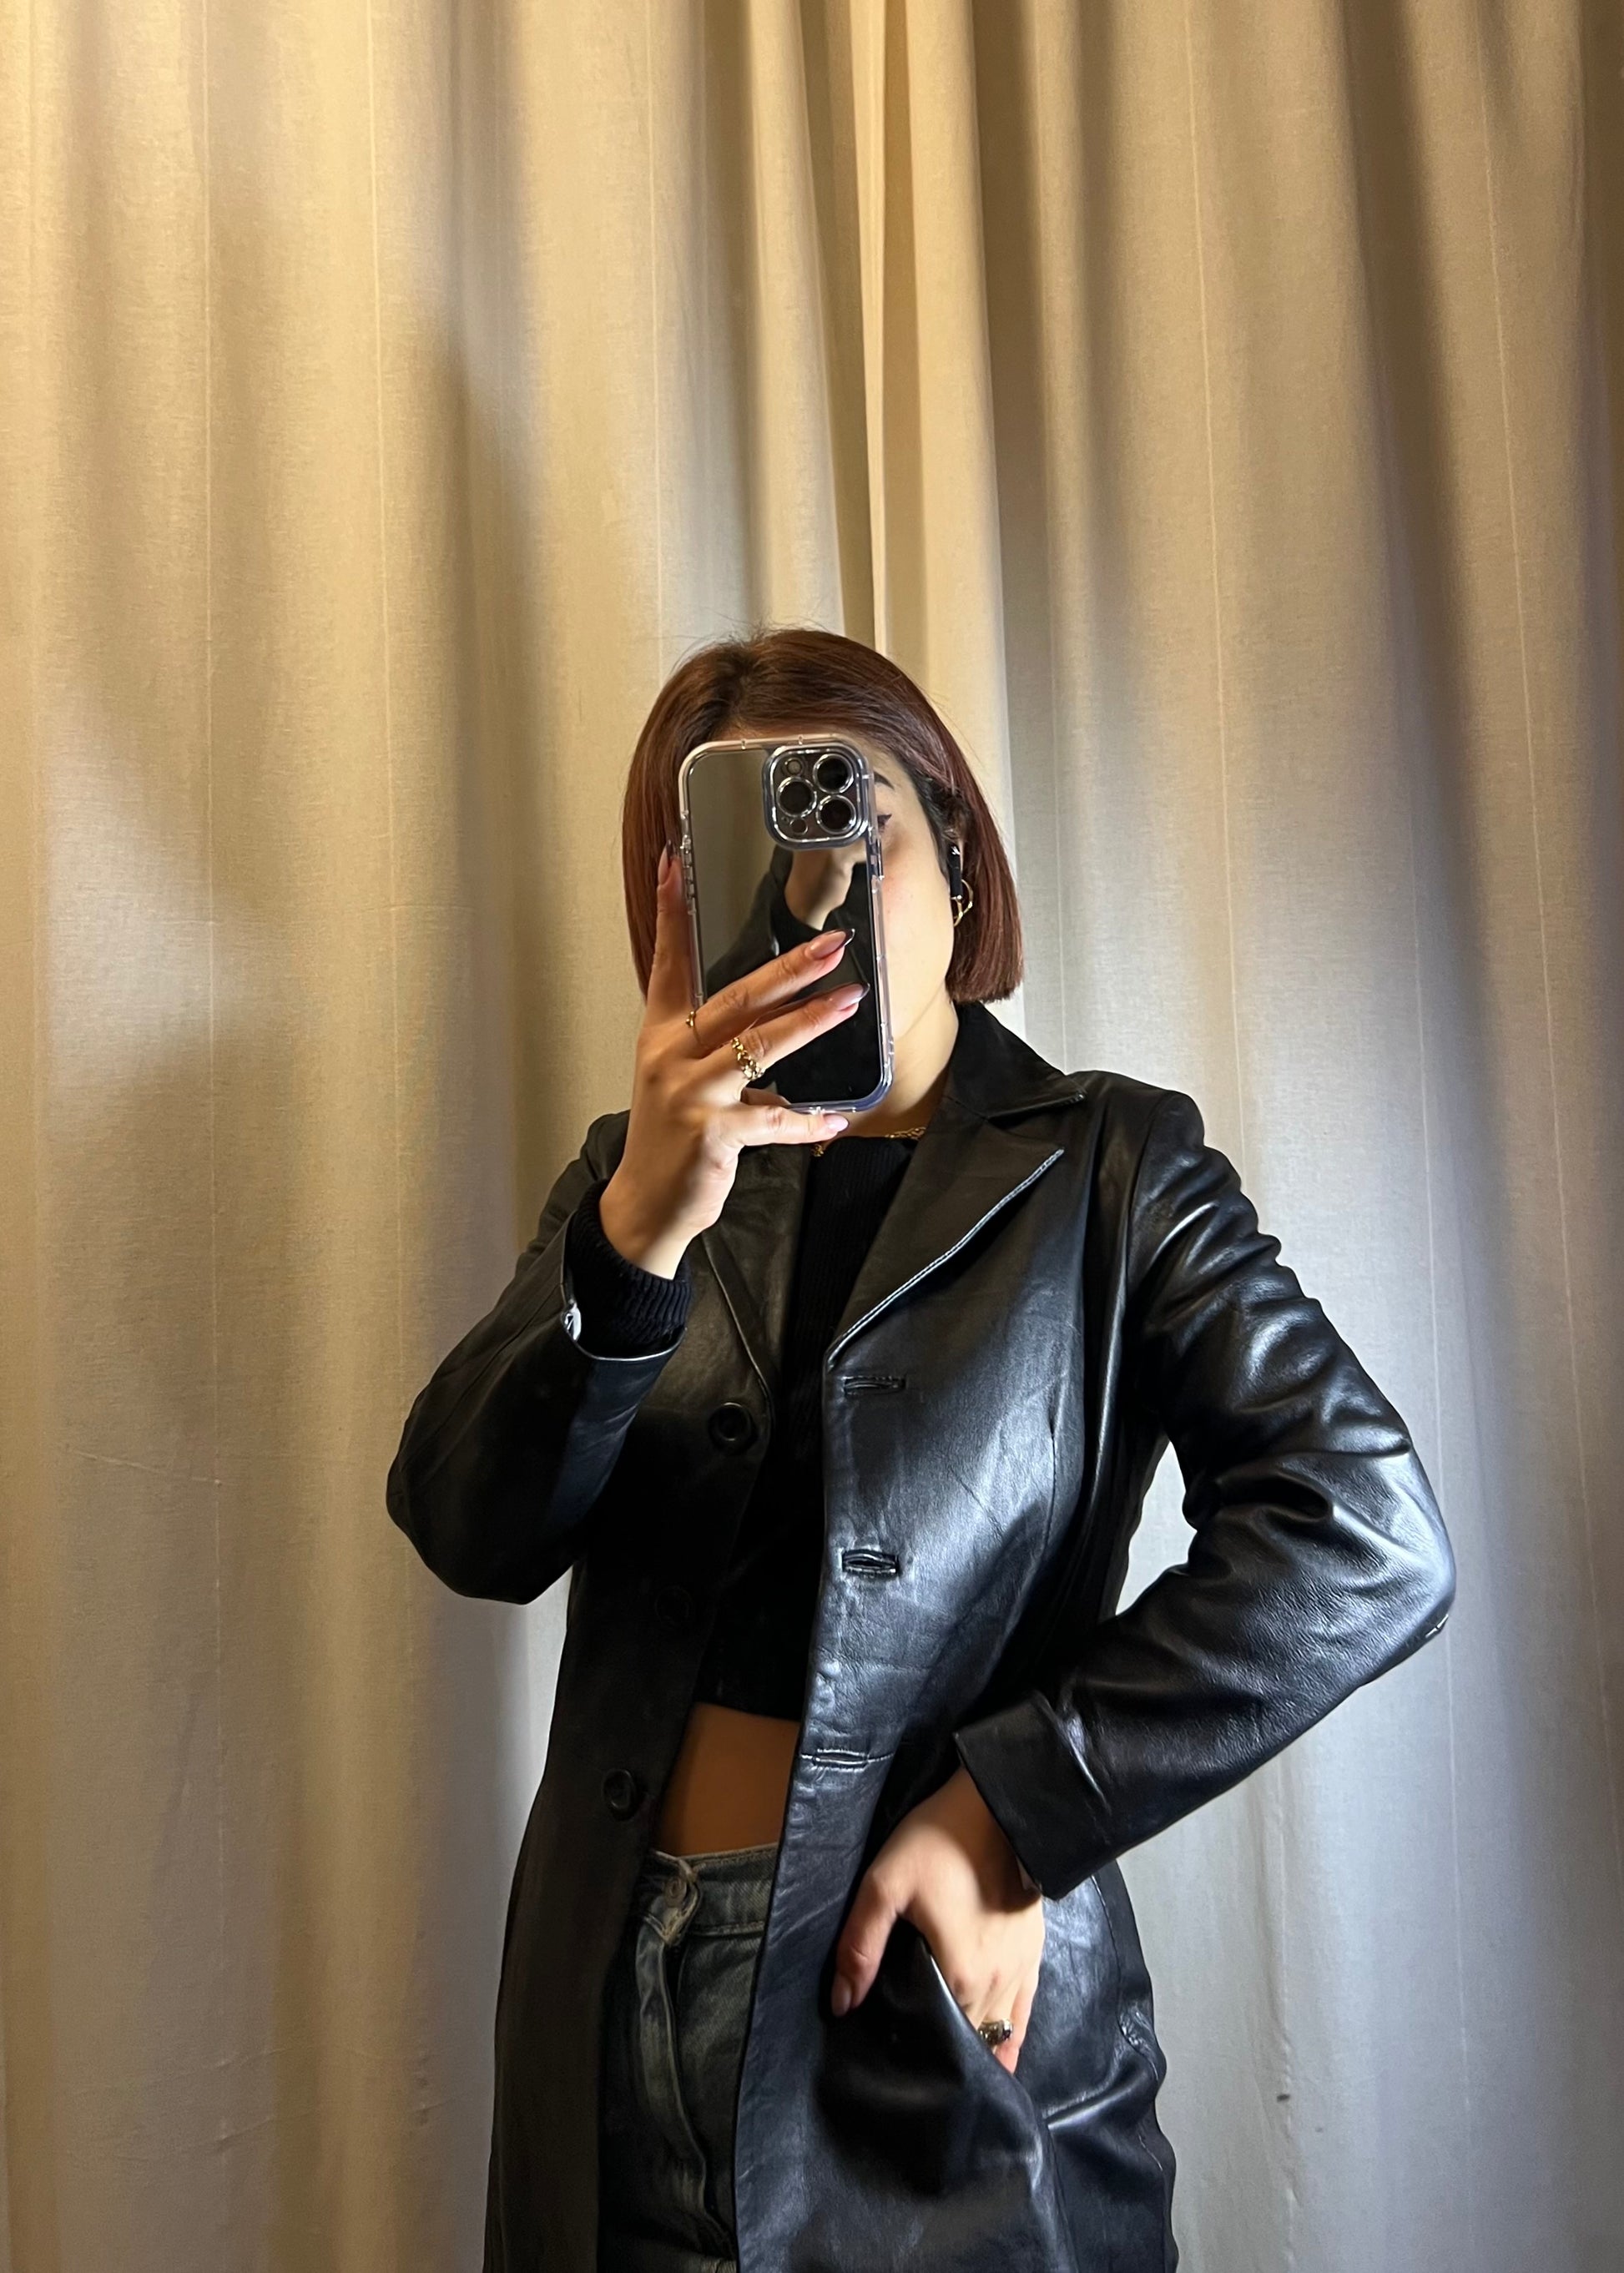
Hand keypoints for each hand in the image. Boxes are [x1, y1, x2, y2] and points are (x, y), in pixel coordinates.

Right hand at [598, 845, 865, 1277]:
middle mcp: (670, 1056)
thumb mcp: (682, 1078)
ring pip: (757, 1047)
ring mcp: (689, 1094)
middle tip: (831, 943)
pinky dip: (807, 1122)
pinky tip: (836, 1120)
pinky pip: (773, 1119)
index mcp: (661, 1035)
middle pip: (735, 999)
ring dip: (809, 1023)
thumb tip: (775, 1014)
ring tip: (849, 1002)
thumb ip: (719, 1043)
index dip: (672, 912)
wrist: (648, 1203)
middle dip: (787, 968)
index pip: (667, 963)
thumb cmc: (672, 1138)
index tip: (676, 861)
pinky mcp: (712, 1133)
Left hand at [830, 1767, 1044, 2075]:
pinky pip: (1024, 2015)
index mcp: (962, 1975)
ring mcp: (1021, 1971)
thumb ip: (861, 1947)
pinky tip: (998, 2056)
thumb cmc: (938, 1842)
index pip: (938, 2039)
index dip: (912, 2049)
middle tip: (909, 2054)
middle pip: (968, 2040)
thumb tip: (843, 2004)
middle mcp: (997, 1985)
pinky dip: (1009, 2039)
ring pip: (999, 2036)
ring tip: (947, 2061)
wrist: (997, 1806)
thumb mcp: (885, 1885)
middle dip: (941, 2052)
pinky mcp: (1034, 1954)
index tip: (889, 2054)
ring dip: (976, 2050)